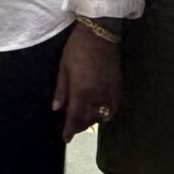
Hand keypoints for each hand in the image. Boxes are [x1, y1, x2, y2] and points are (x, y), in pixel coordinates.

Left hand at [52, 26, 120, 141]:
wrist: (100, 34)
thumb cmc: (77, 49)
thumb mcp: (64, 68)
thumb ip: (61, 90)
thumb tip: (56, 109)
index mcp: (81, 92)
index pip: (75, 117)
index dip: (70, 130)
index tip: (66, 139)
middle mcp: (97, 96)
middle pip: (88, 119)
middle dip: (79, 126)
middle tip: (72, 128)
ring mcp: (109, 92)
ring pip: (101, 115)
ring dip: (92, 121)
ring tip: (84, 120)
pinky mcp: (118, 87)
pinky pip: (113, 107)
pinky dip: (107, 114)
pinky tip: (101, 113)